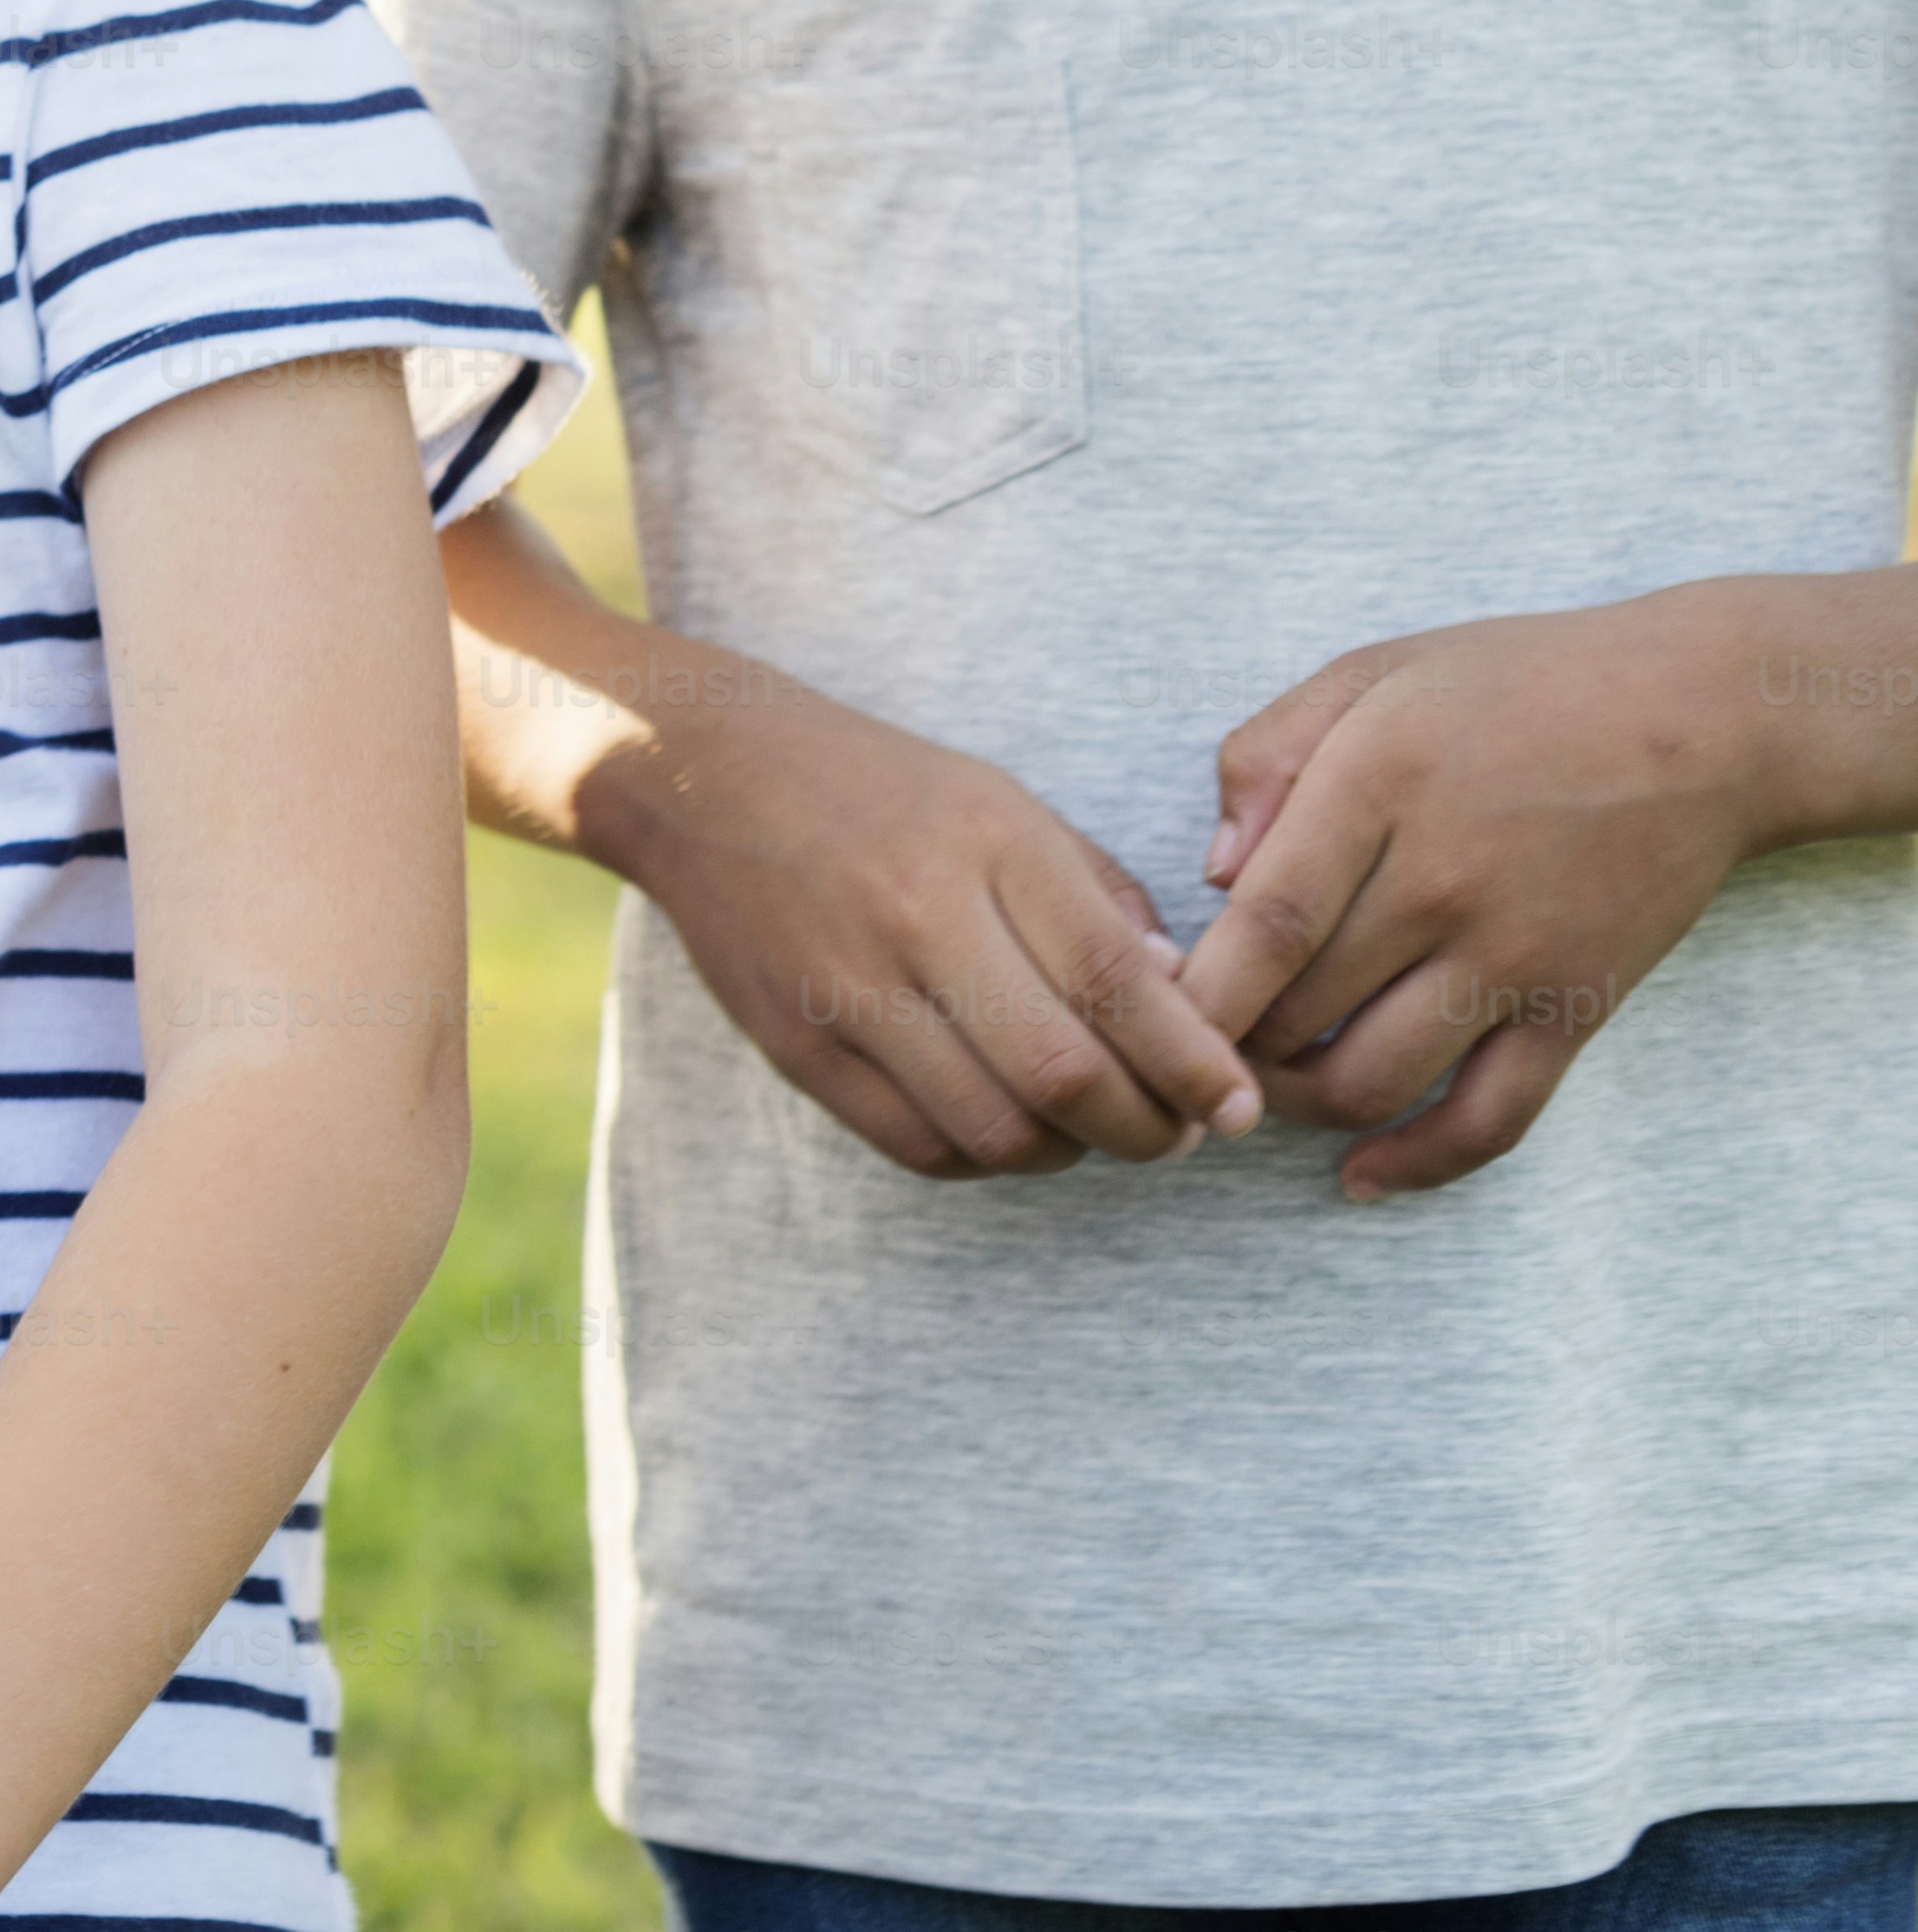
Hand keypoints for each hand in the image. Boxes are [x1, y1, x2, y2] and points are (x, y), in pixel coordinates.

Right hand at [602, 672, 1261, 1173]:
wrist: (695, 774)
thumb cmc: (877, 790)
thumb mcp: (1002, 804)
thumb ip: (1098, 901)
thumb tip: (1179, 1004)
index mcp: (986, 843)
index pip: (1117, 980)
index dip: (1193, 1062)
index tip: (1236, 1105)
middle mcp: (917, 915)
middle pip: (1064, 1072)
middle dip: (1148, 1129)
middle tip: (1178, 1132)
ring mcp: (845, 986)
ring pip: (996, 1128)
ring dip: (1070, 1152)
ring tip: (1093, 1129)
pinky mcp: (794, 1044)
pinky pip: (918, 1144)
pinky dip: (984, 1157)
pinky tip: (1007, 1125)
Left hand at [1174, 585, 1771, 1196]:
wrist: (1702, 720)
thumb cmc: (1514, 686)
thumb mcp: (1369, 675)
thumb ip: (1264, 757)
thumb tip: (1211, 872)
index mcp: (1378, 791)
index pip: (1264, 927)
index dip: (1194, 995)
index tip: (1138, 1016)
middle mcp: (1444, 888)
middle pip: (1300, 1014)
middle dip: (1221, 1046)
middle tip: (1180, 1041)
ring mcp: (1516, 960)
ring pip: (1374, 1082)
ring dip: (1294, 1105)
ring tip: (1251, 1087)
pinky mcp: (1577, 1010)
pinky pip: (1492, 1121)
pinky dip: (1417, 1164)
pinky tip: (1358, 1176)